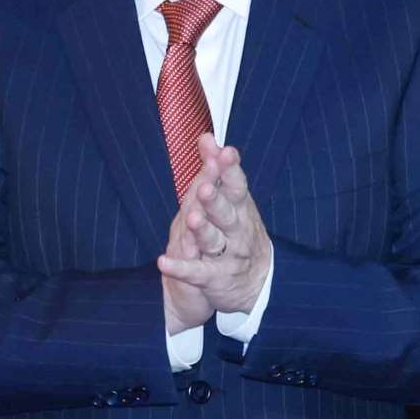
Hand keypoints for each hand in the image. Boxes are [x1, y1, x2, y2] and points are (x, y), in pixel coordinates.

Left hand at [158, 134, 272, 319]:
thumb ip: (217, 169)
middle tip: (205, 188)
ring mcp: (226, 255)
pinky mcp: (213, 278)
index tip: (226, 153)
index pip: (237, 187)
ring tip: (191, 219)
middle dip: (216, 201)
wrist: (256, 282)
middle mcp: (237, 230)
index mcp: (240, 208)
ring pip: (213, 241)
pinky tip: (163, 262)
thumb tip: (207, 136)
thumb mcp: (232, 199)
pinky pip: (196, 272)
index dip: (230, 171)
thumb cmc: (240, 231)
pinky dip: (180, 268)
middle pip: (226, 213)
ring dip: (202, 230)